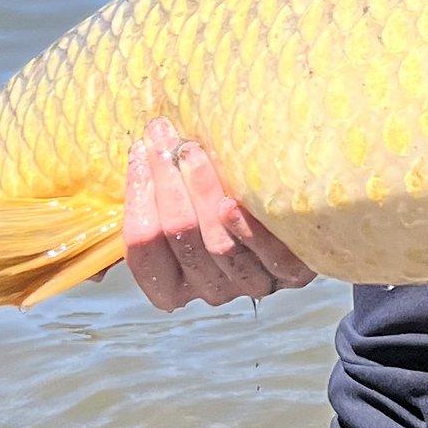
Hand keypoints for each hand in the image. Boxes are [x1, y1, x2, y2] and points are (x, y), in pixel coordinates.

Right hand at [122, 120, 315, 309]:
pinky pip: (264, 255)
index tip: (139, 151)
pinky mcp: (287, 274)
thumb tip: (136, 159)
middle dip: (165, 181)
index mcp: (171, 286)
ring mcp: (247, 284)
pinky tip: (231, 202)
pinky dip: (244, 227)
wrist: (292, 227)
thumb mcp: (182, 218)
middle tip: (162, 137)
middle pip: (177, 236)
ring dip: (201, 192)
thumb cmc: (220, 215)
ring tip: (192, 152)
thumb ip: (154, 204)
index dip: (137, 199)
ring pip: (216, 243)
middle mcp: (207, 290)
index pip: (142, 249)